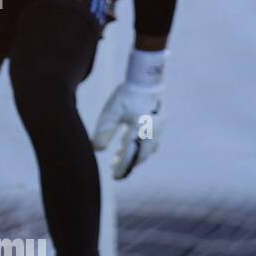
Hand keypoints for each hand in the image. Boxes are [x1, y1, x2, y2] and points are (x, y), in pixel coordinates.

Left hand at [92, 50, 165, 178]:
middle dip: (128, 164)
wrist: (147, 78)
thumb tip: (96, 149)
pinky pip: (151, 141)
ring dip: (134, 156)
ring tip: (118, 159)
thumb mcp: (111, 112)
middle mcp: (152, 132)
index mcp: (140, 131)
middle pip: (140, 155)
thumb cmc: (127, 94)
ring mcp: (158, 128)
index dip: (122, 167)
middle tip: (115, 173)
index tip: (114, 177)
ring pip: (147, 149)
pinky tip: (128, 146)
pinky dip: (140, 147)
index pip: (130, 155)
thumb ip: (103, 131)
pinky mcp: (159, 123)